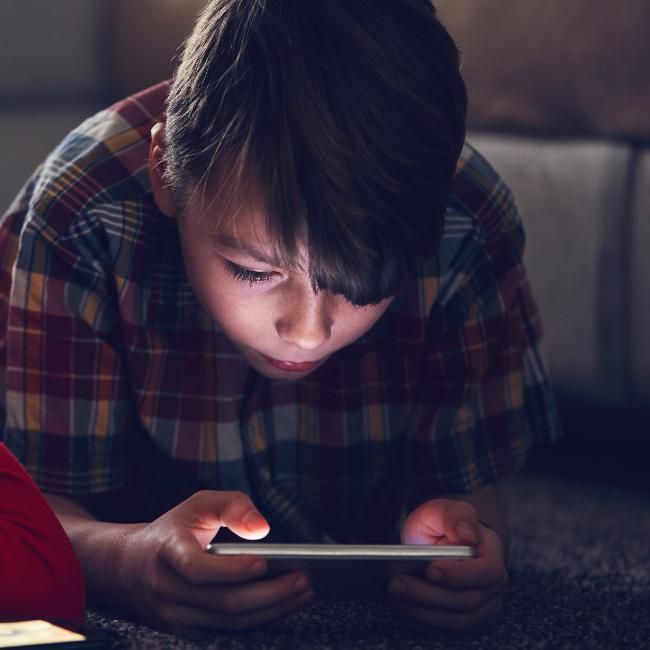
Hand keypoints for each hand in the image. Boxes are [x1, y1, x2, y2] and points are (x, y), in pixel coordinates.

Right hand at [117, 490, 313, 631]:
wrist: (127, 566)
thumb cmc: (174, 529)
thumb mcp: (199, 504)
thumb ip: (232, 506)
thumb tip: (262, 529)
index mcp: (167, 551)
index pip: (197, 568)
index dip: (231, 570)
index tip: (265, 563)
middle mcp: (166, 589)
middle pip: (222, 602)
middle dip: (269, 594)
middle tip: (303, 580)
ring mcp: (172, 616)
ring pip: (228, 622)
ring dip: (271, 610)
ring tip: (302, 592)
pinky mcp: (184, 630)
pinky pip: (227, 630)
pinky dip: (259, 620)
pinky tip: (284, 605)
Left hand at [387, 498, 506, 631]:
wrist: (439, 542)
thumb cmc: (442, 525)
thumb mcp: (441, 510)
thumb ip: (454, 516)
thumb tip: (467, 534)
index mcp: (492, 554)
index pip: (486, 572)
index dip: (459, 575)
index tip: (430, 570)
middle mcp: (492, 584)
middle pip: (468, 601)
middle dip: (429, 595)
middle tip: (396, 584)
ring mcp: (482, 606)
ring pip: (456, 620)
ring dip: (422, 611)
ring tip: (393, 596)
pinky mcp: (465, 620)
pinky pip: (446, 629)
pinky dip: (422, 621)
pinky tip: (401, 607)